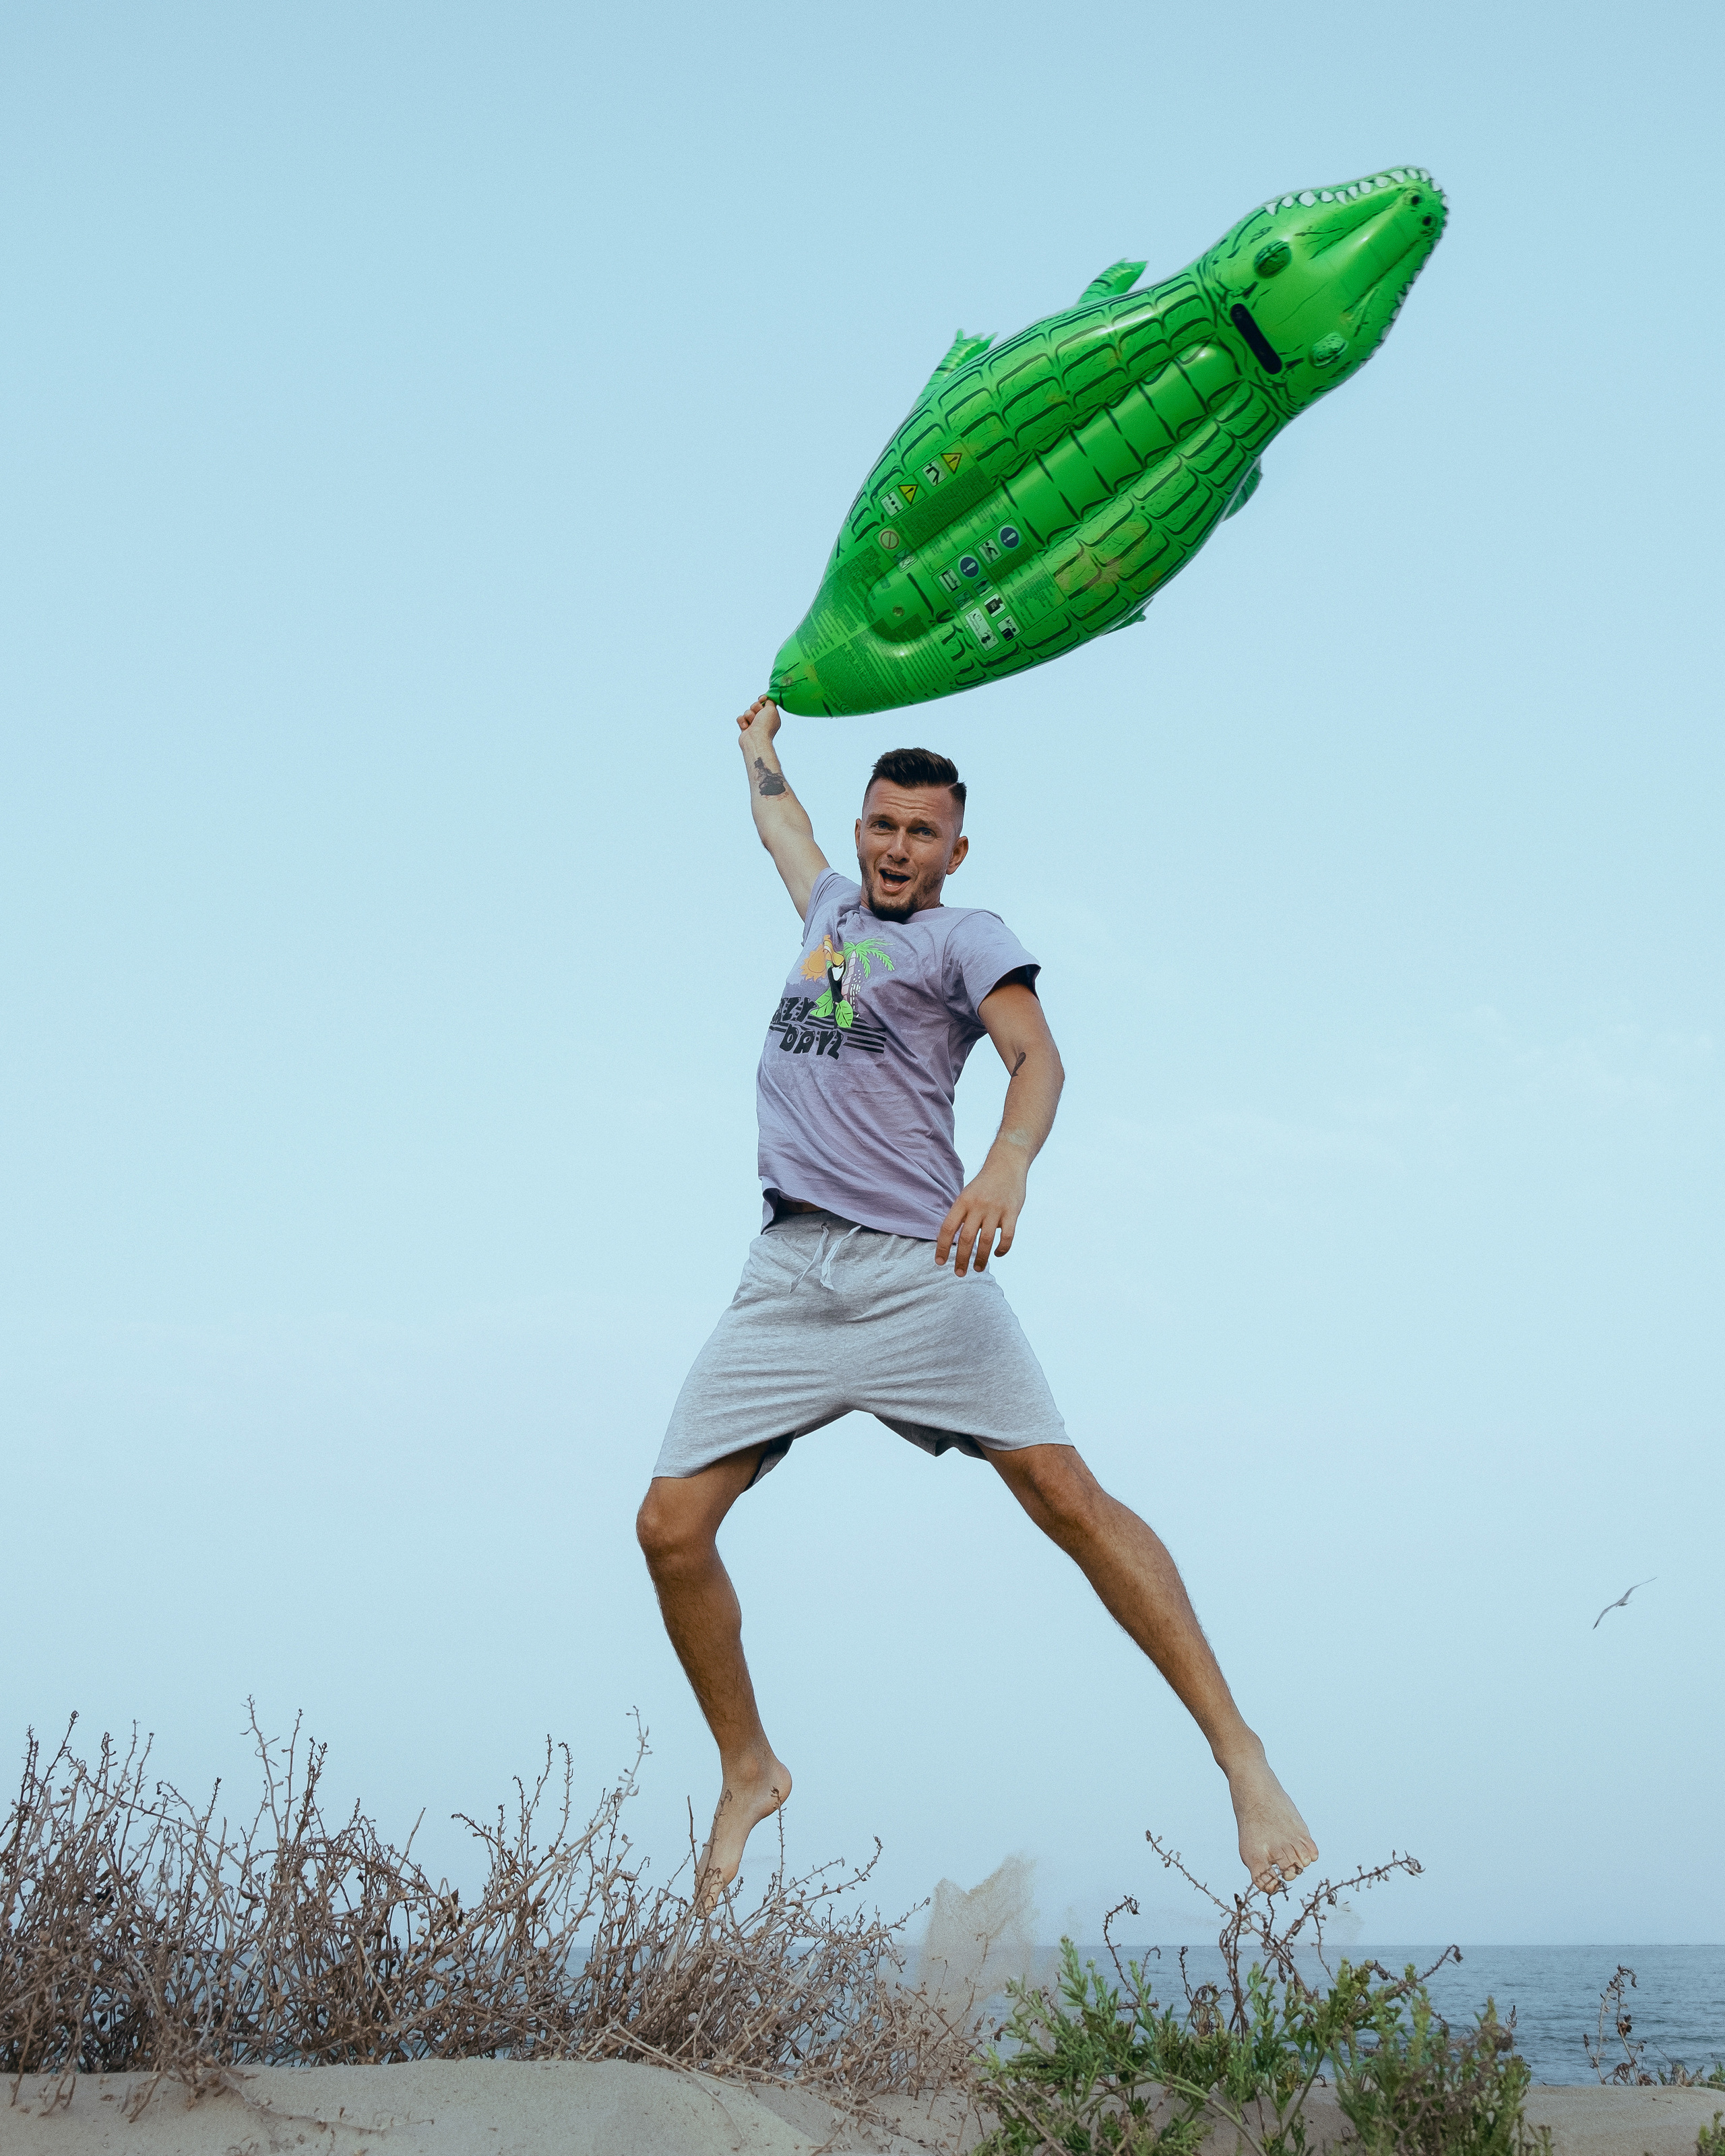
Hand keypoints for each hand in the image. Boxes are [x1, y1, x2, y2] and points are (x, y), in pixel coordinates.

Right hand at [736, 695, 780, 751]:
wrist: (755, 740)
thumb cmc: (765, 725)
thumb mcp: (772, 709)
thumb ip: (770, 702)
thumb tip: (767, 699)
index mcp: (772, 716)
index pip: (766, 703)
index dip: (763, 699)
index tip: (761, 699)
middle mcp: (763, 720)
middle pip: (755, 706)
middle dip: (755, 708)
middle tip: (758, 715)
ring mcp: (754, 724)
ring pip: (747, 711)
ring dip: (749, 715)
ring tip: (752, 723)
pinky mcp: (745, 728)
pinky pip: (740, 718)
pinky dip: (742, 721)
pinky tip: (745, 727)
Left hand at [935, 1161, 1026, 1275]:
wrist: (1007, 1164)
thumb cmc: (984, 1183)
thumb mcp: (967, 1194)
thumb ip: (961, 1214)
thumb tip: (951, 1239)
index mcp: (963, 1201)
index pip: (948, 1228)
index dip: (942, 1247)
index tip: (940, 1262)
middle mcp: (978, 1206)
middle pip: (966, 1238)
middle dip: (961, 1259)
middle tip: (959, 1273)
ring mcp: (996, 1209)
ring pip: (986, 1240)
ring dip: (981, 1258)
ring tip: (978, 1269)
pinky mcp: (1012, 1212)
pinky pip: (1007, 1236)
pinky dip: (1002, 1249)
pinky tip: (997, 1254)